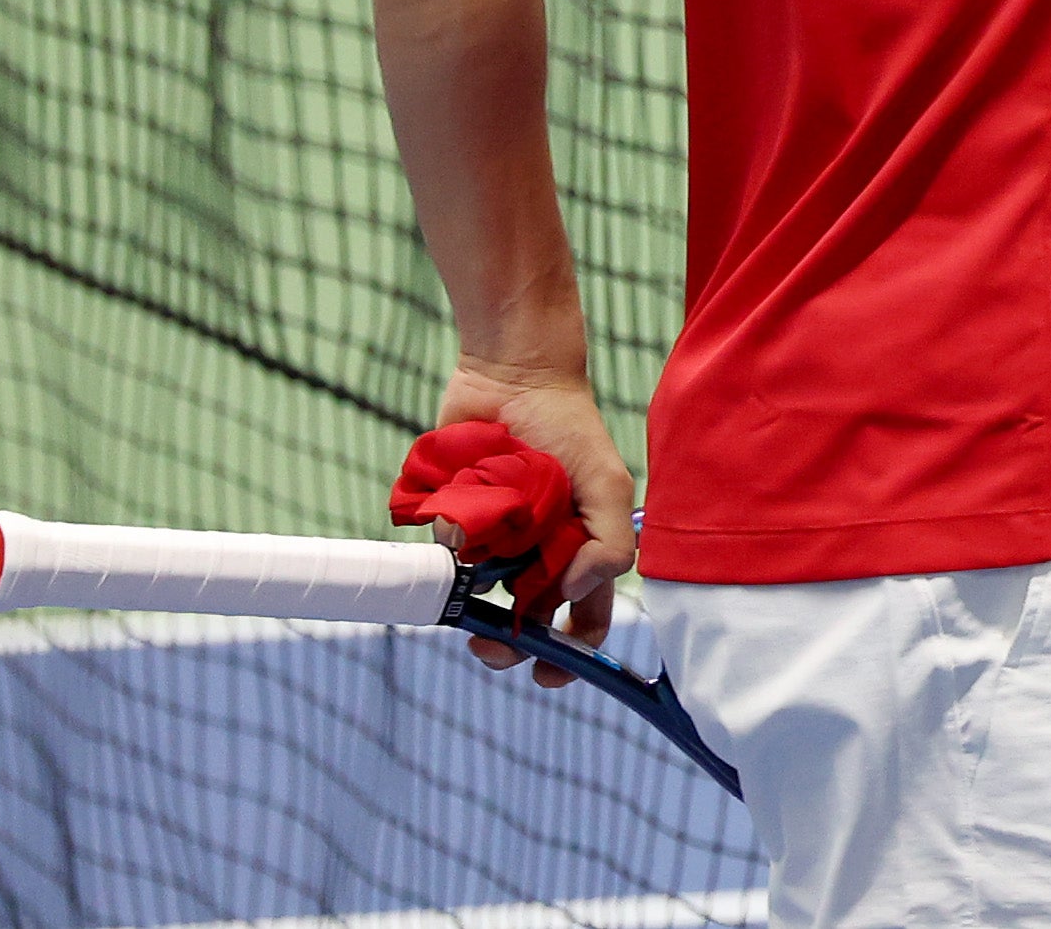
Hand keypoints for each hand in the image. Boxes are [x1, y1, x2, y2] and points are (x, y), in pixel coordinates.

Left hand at [425, 358, 636, 683]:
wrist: (512, 377)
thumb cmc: (568, 428)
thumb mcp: (606, 483)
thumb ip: (609, 544)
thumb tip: (570, 596)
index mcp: (578, 552)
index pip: (581, 620)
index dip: (568, 653)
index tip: (546, 673)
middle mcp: (534, 556)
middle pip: (522, 623)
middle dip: (508, 641)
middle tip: (490, 646)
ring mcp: (492, 543)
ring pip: (479, 595)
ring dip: (479, 587)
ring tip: (484, 555)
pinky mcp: (452, 524)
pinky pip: (442, 553)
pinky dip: (452, 540)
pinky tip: (467, 506)